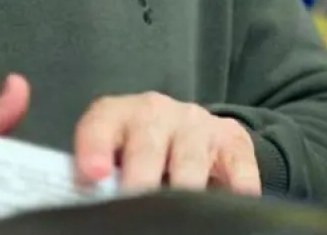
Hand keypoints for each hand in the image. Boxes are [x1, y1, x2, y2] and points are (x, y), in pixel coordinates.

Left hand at [73, 92, 260, 194]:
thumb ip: (102, 173)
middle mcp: (156, 113)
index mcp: (118, 114)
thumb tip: (88, 198)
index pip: (100, 124)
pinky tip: (233, 203)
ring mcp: (196, 124)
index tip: (92, 175)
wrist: (187, 129)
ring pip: (190, 158)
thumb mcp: (114, 153)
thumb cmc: (138, 150)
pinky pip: (238, 165)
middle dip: (141, 179)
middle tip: (134, 204)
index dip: (94, 148)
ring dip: (184, 187)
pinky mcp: (232, 141)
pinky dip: (238, 187)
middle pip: (147, 145)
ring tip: (178, 214)